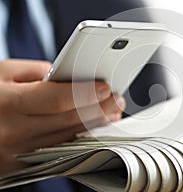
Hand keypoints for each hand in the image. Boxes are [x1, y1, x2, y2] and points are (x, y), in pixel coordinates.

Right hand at [0, 59, 124, 174]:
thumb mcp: (0, 73)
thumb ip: (36, 72)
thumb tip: (67, 76)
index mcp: (8, 103)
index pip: (57, 99)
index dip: (86, 93)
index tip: (106, 87)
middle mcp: (13, 131)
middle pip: (69, 121)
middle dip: (99, 110)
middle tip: (116, 100)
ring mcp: (17, 153)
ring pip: (68, 139)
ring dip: (94, 126)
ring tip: (110, 114)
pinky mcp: (21, 166)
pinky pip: (57, 151)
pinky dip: (78, 139)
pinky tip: (90, 130)